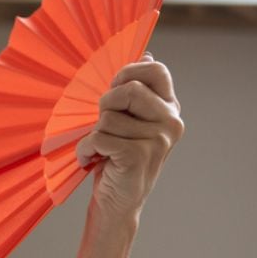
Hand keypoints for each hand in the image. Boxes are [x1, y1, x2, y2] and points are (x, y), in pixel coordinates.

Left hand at [75, 51, 184, 221]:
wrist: (117, 202)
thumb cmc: (116, 156)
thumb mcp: (127, 120)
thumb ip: (137, 91)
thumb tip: (148, 54)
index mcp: (169, 108)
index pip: (156, 71)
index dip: (129, 72)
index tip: (114, 87)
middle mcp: (171, 122)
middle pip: (129, 90)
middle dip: (105, 104)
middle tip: (103, 125)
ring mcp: (158, 140)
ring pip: (108, 117)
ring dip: (93, 134)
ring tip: (101, 149)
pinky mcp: (140, 156)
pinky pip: (99, 138)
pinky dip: (86, 150)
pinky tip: (93, 160)